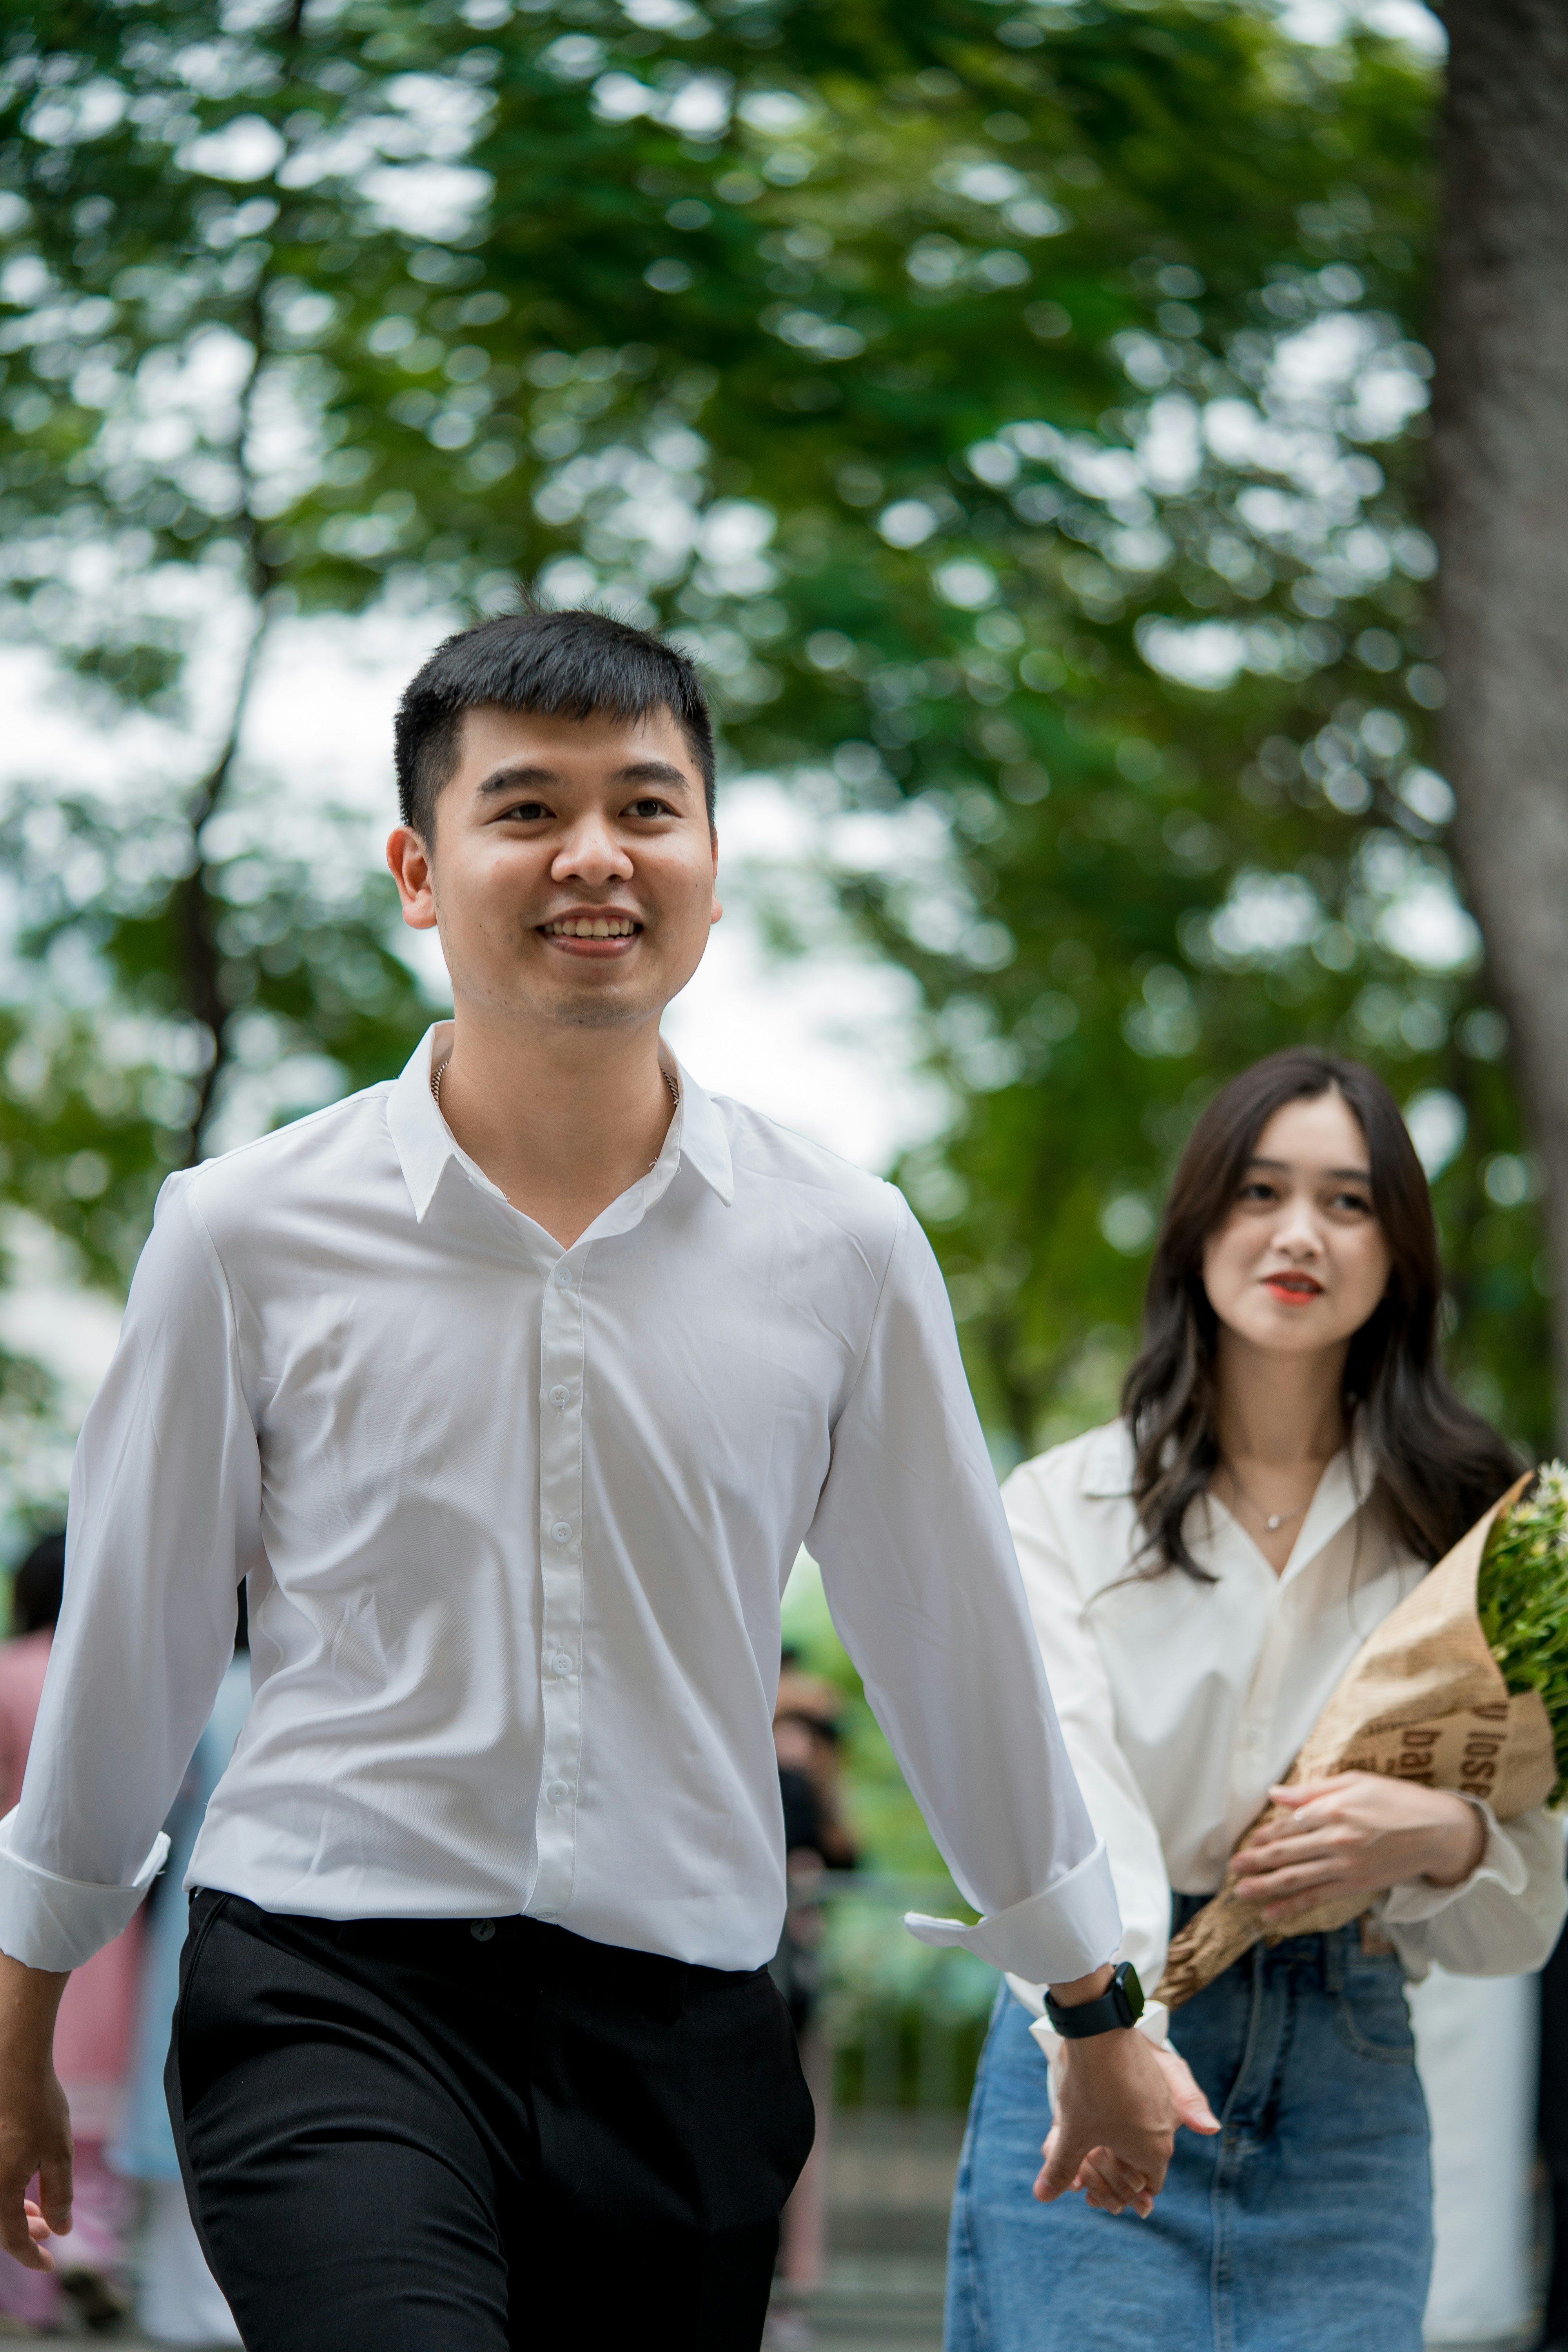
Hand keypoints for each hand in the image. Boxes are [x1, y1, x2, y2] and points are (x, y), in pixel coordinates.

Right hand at [0, 1955, 71, 2270]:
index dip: (32, 2255)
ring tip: (41, 2210)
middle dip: (24, 2233)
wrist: (12, 2065)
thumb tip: (59, 2230)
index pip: (12, 2240)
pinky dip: (5, 2193)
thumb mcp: (59, 2154)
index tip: (50, 2265)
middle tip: (48, 2233)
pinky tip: (24, 2185)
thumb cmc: (38, 2107)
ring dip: (14, 2212)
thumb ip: (59, 2196)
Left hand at [1034, 2025, 1211, 2217]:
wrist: (1100, 2031)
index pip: (1150, 2186)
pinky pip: (1142, 2111)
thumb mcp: (1073, 2133)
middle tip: (1088, 2174)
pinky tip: (1099, 2113)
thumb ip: (1062, 2169)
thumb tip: (1042, 2196)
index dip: (1124, 2194)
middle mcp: (1166, 2129)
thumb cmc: (1090, 2087)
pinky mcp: (1154, 2079)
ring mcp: (1162, 2102)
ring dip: (1119, 2145)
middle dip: (1118, 2172)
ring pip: (1143, 2136)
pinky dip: (1123, 2119)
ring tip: (1089, 2144)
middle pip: (1145, 2164)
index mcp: (1153, 2151)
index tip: (1097, 2194)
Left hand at [1231, 1773, 1486, 1925]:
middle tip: (1232, 1868)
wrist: (1437, 1831)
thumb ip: (1313, 1790)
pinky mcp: (1356, 1884)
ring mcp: (1345, 1865)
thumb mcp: (1355, 1781)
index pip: (1288, 1824)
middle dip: (1255, 1861)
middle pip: (1286, 1853)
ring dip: (1265, 1886)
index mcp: (1334, 1808)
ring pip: (1296, 1878)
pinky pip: (1317, 1897)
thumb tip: (1276, 1793)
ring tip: (1241, 1892)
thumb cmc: (1397, 1800)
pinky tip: (1272, 1914)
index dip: (1264, 1835)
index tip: (1247, 1841)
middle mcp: (1336, 1839)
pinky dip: (1292, 1906)